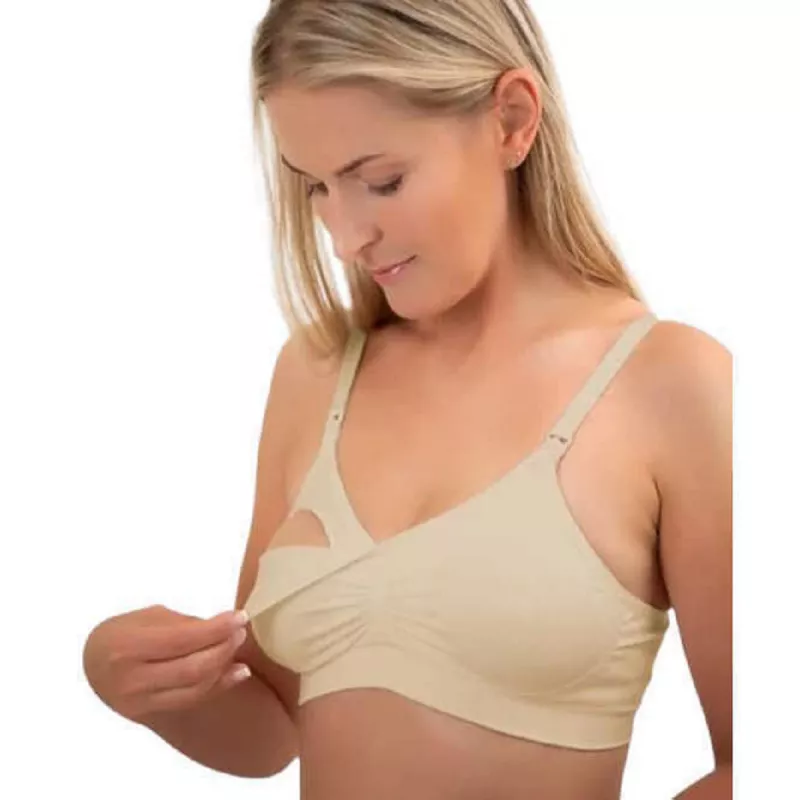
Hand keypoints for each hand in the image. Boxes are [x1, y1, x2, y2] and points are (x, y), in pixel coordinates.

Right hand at [83, 604, 250, 723]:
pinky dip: (219, 686)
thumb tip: (224, 628)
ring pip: (196, 688)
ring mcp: (139, 702)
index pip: (183, 640)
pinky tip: (237, 671)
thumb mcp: (148, 617)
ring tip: (239, 646)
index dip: (217, 628)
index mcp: (127, 647)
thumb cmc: (123, 631)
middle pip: (193, 668)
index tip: (240, 616)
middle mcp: (131, 680)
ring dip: (225, 666)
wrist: (92, 663)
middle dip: (225, 647)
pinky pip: (192, 700)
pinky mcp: (150, 714)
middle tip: (241, 630)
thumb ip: (184, 625)